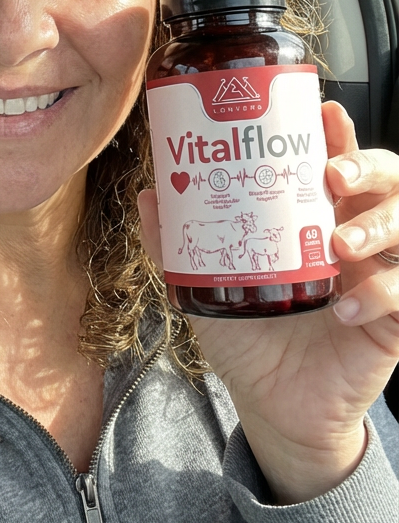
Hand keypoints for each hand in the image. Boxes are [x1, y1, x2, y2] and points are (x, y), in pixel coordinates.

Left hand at [138, 101, 398, 503]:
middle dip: (367, 167)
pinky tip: (347, 309)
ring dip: (377, 226)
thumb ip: (178, 243)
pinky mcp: (394, 320)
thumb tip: (149, 194)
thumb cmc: (248, 339)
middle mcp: (353, 237)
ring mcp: (378, 276)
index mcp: (315, 219)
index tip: (326, 115)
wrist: (272, 407)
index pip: (340, 162)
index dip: (341, 135)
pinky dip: (381, 294)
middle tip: (333, 177)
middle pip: (386, 181)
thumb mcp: (204, 287)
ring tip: (340, 244)